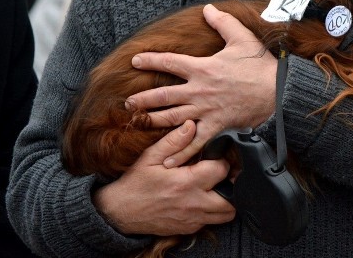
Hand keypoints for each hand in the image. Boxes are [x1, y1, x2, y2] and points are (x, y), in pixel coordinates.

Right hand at [92, 120, 235, 235]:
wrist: (118, 212)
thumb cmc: (135, 183)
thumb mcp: (151, 156)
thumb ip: (174, 141)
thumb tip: (191, 124)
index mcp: (186, 183)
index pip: (221, 170)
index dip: (222, 161)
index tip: (216, 157)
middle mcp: (193, 204)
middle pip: (231, 199)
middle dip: (233, 184)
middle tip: (225, 174)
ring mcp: (192, 220)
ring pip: (226, 214)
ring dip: (227, 200)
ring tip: (218, 187)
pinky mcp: (188, 229)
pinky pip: (212, 222)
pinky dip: (214, 211)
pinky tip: (205, 199)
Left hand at [125, 4, 277, 166]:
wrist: (278, 91)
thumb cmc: (260, 66)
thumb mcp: (243, 38)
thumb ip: (223, 22)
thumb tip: (209, 8)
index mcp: (203, 68)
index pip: (170, 62)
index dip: (151, 60)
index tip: (135, 61)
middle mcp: (199, 90)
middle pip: (164, 95)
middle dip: (143, 99)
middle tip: (128, 102)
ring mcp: (206, 110)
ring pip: (173, 118)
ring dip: (153, 120)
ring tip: (138, 122)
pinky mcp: (216, 126)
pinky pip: (195, 141)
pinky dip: (181, 151)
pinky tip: (168, 160)